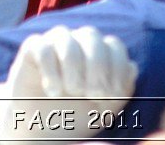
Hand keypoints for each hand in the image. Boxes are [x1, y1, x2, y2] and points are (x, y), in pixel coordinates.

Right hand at [0, 26, 137, 143]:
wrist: (42, 128)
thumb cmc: (77, 114)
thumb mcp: (106, 107)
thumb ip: (123, 88)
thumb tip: (132, 67)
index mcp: (99, 52)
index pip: (114, 45)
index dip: (116, 69)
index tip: (112, 95)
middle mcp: (78, 41)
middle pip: (91, 36)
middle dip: (96, 66)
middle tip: (92, 94)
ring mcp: (54, 42)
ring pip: (66, 39)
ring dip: (73, 68)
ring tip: (71, 91)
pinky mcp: (32, 48)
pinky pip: (42, 47)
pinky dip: (50, 70)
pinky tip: (52, 91)